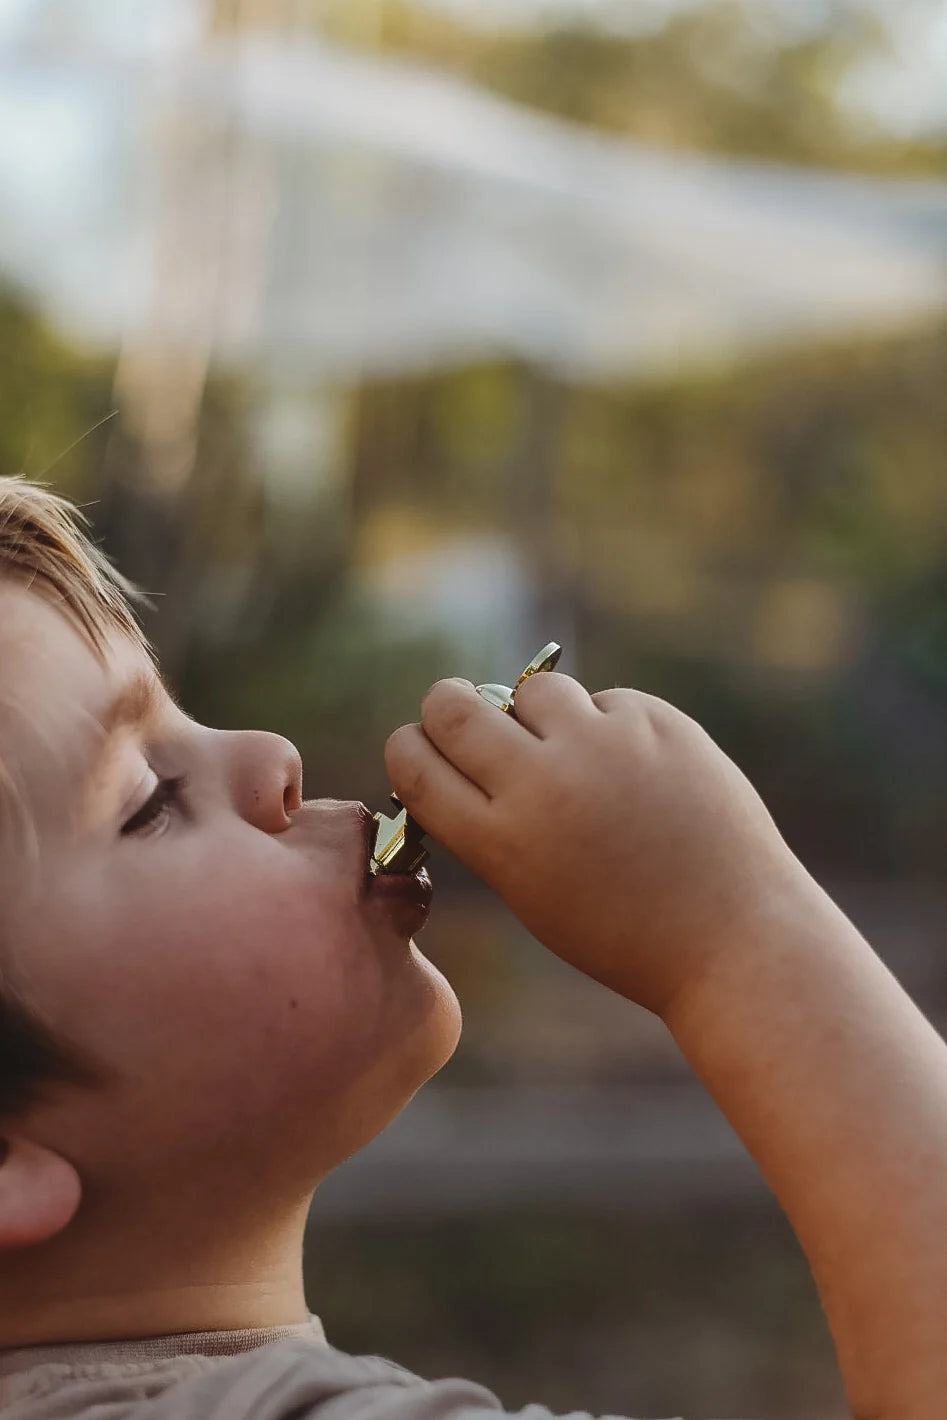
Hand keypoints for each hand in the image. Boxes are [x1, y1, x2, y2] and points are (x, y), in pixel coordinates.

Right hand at [385, 673, 805, 1018]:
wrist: (734, 936)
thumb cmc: (625, 929)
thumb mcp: (532, 893)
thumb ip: (490, 825)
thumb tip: (459, 752)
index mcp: (502, 841)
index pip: (414, 762)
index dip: (410, 747)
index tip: (423, 748)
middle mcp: (544, 783)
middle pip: (452, 705)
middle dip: (447, 705)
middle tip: (463, 715)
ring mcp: (602, 745)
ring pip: (534, 690)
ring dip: (537, 714)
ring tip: (572, 754)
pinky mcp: (656, 722)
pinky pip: (605, 702)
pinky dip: (609, 729)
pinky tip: (637, 774)